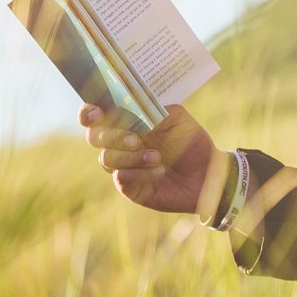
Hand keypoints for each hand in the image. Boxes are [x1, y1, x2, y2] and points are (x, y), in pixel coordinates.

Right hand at [80, 103, 221, 216]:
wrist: (208, 174)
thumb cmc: (191, 142)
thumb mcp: (177, 118)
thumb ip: (153, 109)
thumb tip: (130, 108)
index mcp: (126, 122)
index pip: (96, 115)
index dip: (88, 113)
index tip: (97, 113)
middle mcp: (119, 143)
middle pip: (94, 137)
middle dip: (112, 136)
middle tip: (136, 140)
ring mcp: (122, 166)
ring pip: (106, 159)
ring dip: (130, 157)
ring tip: (157, 157)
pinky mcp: (129, 187)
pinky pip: (121, 179)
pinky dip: (139, 173)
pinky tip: (159, 170)